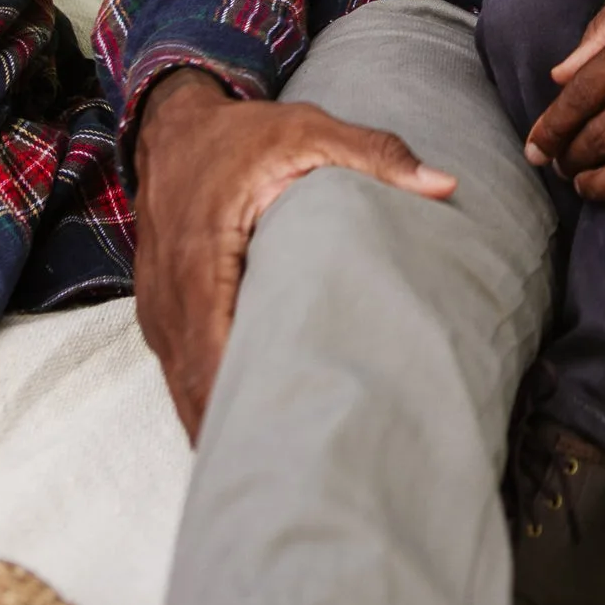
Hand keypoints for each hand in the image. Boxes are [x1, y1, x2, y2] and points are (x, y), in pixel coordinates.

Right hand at [133, 68, 455, 440]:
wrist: (176, 129)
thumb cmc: (244, 136)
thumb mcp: (308, 131)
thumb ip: (375, 155)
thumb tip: (444, 185)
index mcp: (200, 257)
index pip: (210, 349)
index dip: (240, 401)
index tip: (282, 440)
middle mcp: (170, 297)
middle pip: (195, 388)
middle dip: (238, 433)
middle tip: (297, 475)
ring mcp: (160, 314)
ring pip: (185, 391)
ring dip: (224, 426)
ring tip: (280, 470)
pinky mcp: (165, 319)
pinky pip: (183, 374)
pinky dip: (212, 403)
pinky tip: (252, 430)